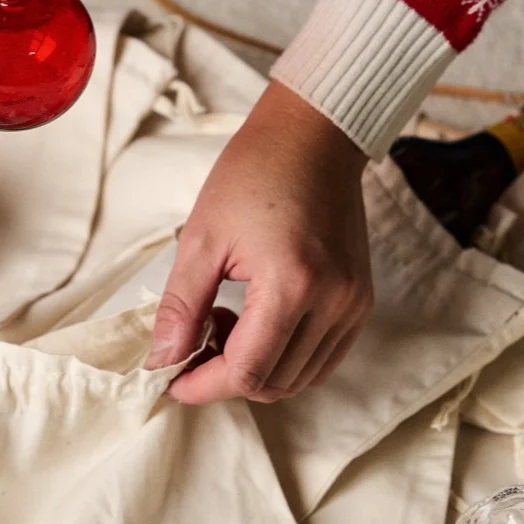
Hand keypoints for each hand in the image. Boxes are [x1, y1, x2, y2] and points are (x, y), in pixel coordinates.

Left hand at [149, 81, 371, 404]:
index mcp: (292, 284)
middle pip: (274, 383)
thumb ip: (181, 306)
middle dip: (225, 378)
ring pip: (300, 378)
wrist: (312, 138)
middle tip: (194, 344)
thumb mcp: (202, 237)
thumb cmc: (254, 175)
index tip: (172, 378)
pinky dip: (286, 358)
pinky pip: (323, 358)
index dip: (203, 385)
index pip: (247, 371)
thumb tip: (162, 359)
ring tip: (227, 325)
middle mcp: (333, 302)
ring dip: (257, 369)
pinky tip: (258, 324)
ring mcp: (353, 305)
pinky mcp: (361, 301)